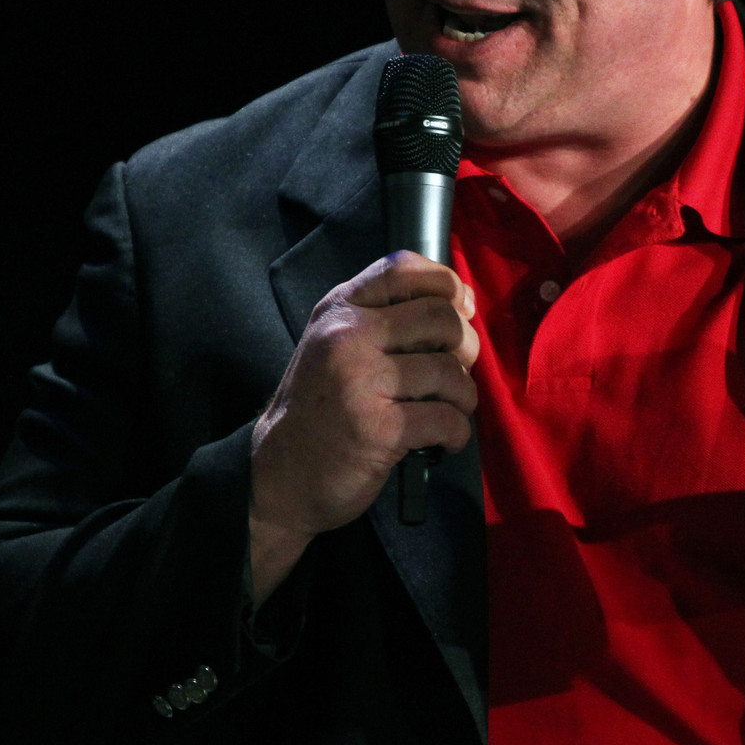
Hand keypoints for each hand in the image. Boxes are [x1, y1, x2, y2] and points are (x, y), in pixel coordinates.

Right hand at [247, 252, 478, 598]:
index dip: (446, 284)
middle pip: (441, 318)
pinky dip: (457, 433)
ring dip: (464, 397)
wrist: (278, 477)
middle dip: (466, 347)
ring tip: (449, 411)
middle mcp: (347, 338)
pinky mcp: (379, 428)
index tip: (461, 310)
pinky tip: (444, 441)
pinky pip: (447, 418)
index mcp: (338, 311)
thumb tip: (462, 302)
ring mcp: (361, 382)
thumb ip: (385, 319)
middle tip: (455, 375)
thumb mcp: (335, 347)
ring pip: (450, 371)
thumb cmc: (319, 411)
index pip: (403, 268)